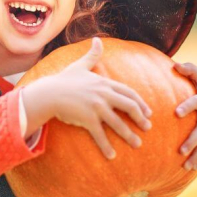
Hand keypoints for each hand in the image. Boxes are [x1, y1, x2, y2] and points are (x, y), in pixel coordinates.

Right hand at [43, 37, 152, 159]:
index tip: (148, 113)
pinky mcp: (87, 119)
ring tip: (137, 144)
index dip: (141, 103)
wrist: (48, 93)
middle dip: (141, 118)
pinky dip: (107, 146)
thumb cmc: (63, 80)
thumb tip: (97, 40)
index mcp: (104, 83)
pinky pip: (100, 135)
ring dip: (129, 135)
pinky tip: (112, 156)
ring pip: (118, 123)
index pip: (129, 93)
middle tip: (148, 128)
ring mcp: (96, 107)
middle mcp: (104, 94)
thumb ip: (92, 55)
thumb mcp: (80, 65)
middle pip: (129, 107)